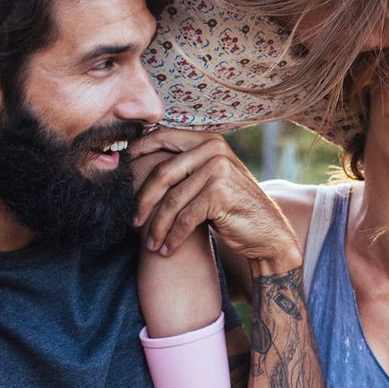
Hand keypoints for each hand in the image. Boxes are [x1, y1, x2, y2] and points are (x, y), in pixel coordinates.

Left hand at [128, 128, 300, 274]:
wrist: (267, 234)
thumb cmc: (233, 208)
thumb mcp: (210, 179)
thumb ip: (186, 168)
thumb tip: (140, 161)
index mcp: (209, 139)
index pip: (163, 137)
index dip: (138, 152)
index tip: (121, 171)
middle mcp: (214, 149)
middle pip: (162, 172)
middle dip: (143, 201)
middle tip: (133, 221)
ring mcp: (218, 169)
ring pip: (172, 200)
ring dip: (157, 227)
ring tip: (150, 244)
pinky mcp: (219, 193)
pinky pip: (184, 218)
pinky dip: (172, 237)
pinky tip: (166, 250)